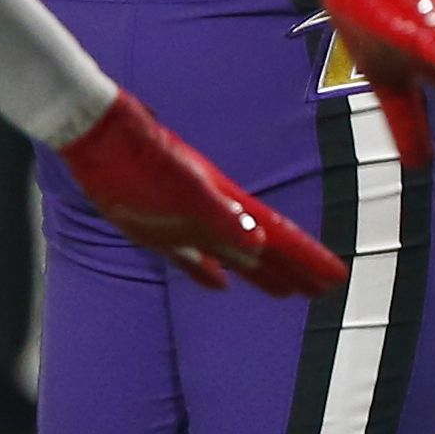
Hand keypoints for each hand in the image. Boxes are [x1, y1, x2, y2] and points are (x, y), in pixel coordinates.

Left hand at [54, 93, 340, 296]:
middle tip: (323, 291)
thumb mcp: (183, 191)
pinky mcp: (159, 231)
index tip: (334, 277)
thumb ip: (221, 218)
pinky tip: (222, 284)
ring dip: (261, 273)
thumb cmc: (142, 161)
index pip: (279, 235)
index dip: (307, 257)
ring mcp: (188, 224)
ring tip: (286, 293)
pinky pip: (194, 258)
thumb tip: (259, 245)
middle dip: (294, 269)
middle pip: (264, 249)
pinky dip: (209, 273)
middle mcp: (214, 216)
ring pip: (235, 255)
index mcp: (227, 206)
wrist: (100, 140)